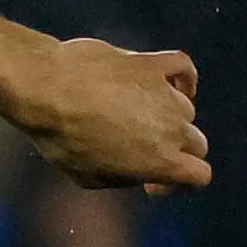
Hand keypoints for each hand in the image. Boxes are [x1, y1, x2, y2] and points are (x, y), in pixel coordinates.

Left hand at [10, 36, 209, 192]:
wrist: (47, 88)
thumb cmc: (61, 137)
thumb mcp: (89, 177)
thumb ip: (123, 176)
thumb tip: (136, 169)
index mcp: (160, 161)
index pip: (200, 174)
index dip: (182, 182)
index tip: (157, 181)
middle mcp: (172, 128)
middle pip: (196, 143)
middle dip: (176, 152)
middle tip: (146, 151)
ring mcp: (165, 93)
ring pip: (185, 109)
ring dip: (169, 117)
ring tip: (138, 118)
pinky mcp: (152, 64)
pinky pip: (183, 68)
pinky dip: (182, 79)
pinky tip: (170, 85)